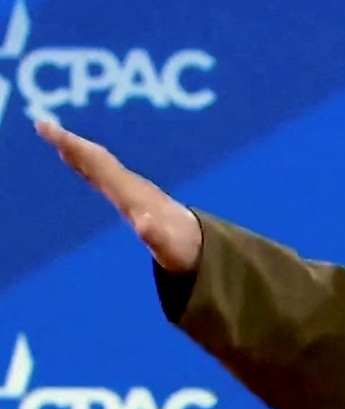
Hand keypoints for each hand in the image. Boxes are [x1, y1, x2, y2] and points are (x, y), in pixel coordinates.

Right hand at [37, 119, 202, 273]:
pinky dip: (86, 164)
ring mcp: (132, 191)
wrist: (203, 247)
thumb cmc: (183, 248)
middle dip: (71, 143)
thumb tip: (145, 224)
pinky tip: (76, 161)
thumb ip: (156, 235)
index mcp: (133, 193)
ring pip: (99, 165)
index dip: (74, 146)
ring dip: (77, 151)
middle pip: (97, 159)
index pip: (99, 163)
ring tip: (54, 138)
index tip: (49, 128)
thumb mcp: (168, 245)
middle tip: (43, 125)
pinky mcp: (131, 199)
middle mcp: (132, 186)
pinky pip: (103, 175)